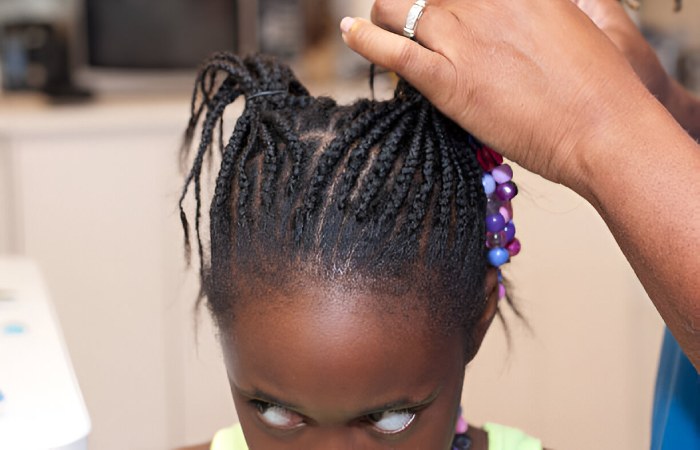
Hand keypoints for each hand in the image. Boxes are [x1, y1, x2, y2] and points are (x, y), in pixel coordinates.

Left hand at [340, 0, 656, 190]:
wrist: (602, 126)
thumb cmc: (595, 84)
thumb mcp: (568, 22)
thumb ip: (531, 8)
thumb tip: (509, 14)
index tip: (436, 2)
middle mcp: (484, 0)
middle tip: (407, 13)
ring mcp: (462, 36)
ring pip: (397, 6)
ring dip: (384, 13)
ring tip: (378, 23)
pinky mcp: (447, 79)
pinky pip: (389, 48)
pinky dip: (363, 37)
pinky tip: (351, 32)